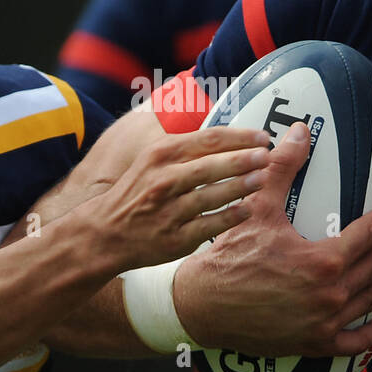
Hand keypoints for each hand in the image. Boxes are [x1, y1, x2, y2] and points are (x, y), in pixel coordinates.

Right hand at [76, 126, 272, 274]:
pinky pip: (208, 225)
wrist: (104, 233)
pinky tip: (247, 210)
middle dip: (243, 159)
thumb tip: (228, 134)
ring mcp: (169, 211)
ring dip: (240, 186)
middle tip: (267, 156)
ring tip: (262, 179)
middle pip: (211, 165)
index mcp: (161, 155)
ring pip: (211, 195)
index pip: (207, 139)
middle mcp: (163, 180)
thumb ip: (186, 147)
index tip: (262, 137)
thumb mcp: (152, 159)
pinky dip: (229, 217)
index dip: (239, 137)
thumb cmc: (137, 192)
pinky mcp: (174, 238)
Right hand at [174, 121, 371, 357]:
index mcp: (323, 261)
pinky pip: (357, 340)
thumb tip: (300, 131)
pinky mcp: (315, 344)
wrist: (203, 305)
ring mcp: (325, 324)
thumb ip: (282, 167)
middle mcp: (331, 295)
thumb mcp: (257, 207)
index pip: (370, 234)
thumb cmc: (229, 257)